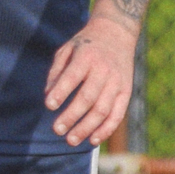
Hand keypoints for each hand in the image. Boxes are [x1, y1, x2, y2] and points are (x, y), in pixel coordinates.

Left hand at [42, 17, 135, 148]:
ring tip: (71, 140)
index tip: (49, 106)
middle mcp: (104, 70)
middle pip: (88, 97)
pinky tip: (92, 140)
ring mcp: (117, 82)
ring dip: (86, 127)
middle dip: (71, 116)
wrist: (117, 33)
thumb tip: (48, 96)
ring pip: (102, 109)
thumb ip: (57, 71)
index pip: (73, 76)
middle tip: (57, 130)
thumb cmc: (86, 45)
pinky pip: (117, 114)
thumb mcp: (67, 49)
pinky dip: (106, 129)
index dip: (61, 92)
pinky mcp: (126, 91)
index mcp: (87, 56)